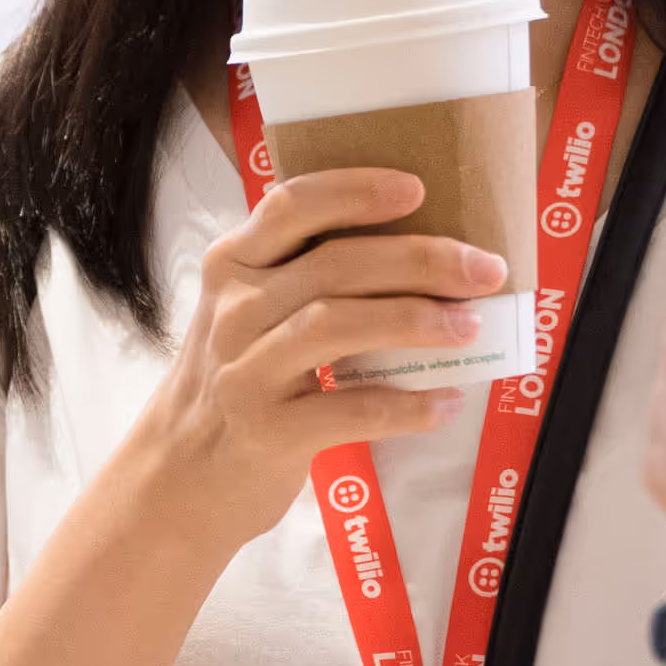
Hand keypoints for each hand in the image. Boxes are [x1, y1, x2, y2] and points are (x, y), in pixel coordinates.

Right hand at [120, 168, 495, 556]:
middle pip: (335, 265)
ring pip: (337, 326)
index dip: (356, 192)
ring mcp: (245, 371)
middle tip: (484, 268)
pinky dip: (407, 405)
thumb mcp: (249, 314)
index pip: (294, 207)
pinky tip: (447, 401)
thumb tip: (423, 256)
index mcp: (233, 265)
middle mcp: (233, 310)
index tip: (419, 189)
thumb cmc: (236, 381)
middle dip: (420, 259)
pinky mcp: (266, 432)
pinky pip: (349, 410)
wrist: (180, 476)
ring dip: (415, 320)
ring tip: (470, 325)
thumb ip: (305, 279)